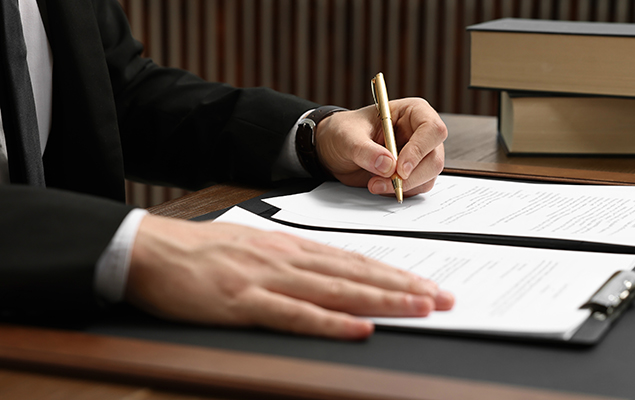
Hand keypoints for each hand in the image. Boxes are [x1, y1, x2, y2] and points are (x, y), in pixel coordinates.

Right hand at [126, 214, 453, 339]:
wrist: (151, 249)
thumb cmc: (204, 251)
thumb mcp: (257, 249)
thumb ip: (294, 262)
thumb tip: (332, 275)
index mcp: (292, 249)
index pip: (355, 261)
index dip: (395, 274)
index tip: (428, 284)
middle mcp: (289, 260)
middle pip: (357, 275)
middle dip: (404, 287)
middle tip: (444, 298)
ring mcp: (268, 280)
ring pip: (337, 291)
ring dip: (382, 299)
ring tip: (420, 308)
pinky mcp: (243, 302)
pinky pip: (295, 314)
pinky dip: (331, 322)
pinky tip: (359, 327)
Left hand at [315, 98, 446, 196]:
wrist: (335, 149)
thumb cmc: (344, 132)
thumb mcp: (347, 137)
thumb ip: (366, 150)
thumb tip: (388, 165)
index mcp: (412, 112)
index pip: (432, 129)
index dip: (419, 150)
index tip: (399, 168)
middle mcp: (421, 133)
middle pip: (434, 158)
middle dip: (410, 176)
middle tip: (383, 182)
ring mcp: (420, 155)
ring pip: (428, 176)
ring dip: (403, 186)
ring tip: (374, 184)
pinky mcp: (414, 173)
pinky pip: (418, 187)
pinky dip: (400, 191)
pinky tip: (380, 185)